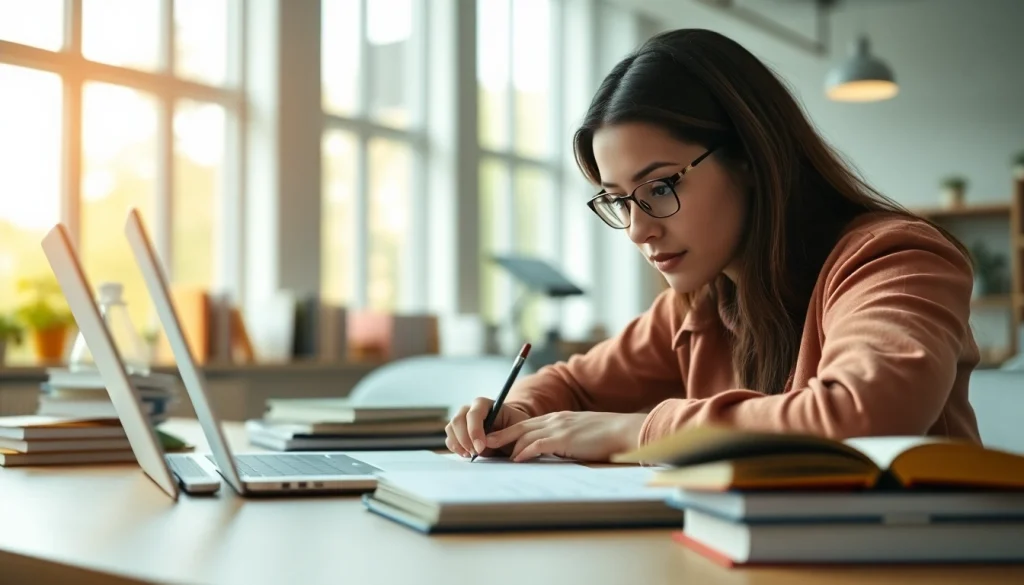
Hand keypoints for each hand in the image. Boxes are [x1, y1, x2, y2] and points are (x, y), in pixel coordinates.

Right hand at [445, 397, 531, 457]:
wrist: (511, 433)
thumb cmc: (515, 428)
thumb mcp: (516, 428)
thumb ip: (502, 433)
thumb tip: (486, 443)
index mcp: (484, 404)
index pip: (473, 414)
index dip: (474, 431)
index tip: (480, 448)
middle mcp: (470, 409)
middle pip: (458, 420)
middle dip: (465, 439)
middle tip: (476, 453)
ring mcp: (461, 419)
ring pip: (451, 429)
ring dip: (459, 444)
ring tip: (472, 454)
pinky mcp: (457, 431)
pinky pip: (450, 439)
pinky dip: (456, 448)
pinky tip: (467, 454)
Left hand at [484, 411, 646, 462]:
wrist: (623, 430)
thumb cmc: (605, 436)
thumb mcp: (580, 433)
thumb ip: (564, 439)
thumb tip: (553, 451)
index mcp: (557, 418)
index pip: (526, 424)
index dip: (509, 432)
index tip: (495, 439)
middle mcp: (554, 419)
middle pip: (519, 427)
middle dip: (499, 436)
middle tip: (483, 444)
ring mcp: (558, 427)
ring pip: (524, 435)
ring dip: (507, 447)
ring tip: (492, 454)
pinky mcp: (564, 438)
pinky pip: (538, 444)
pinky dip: (525, 452)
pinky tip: (516, 459)